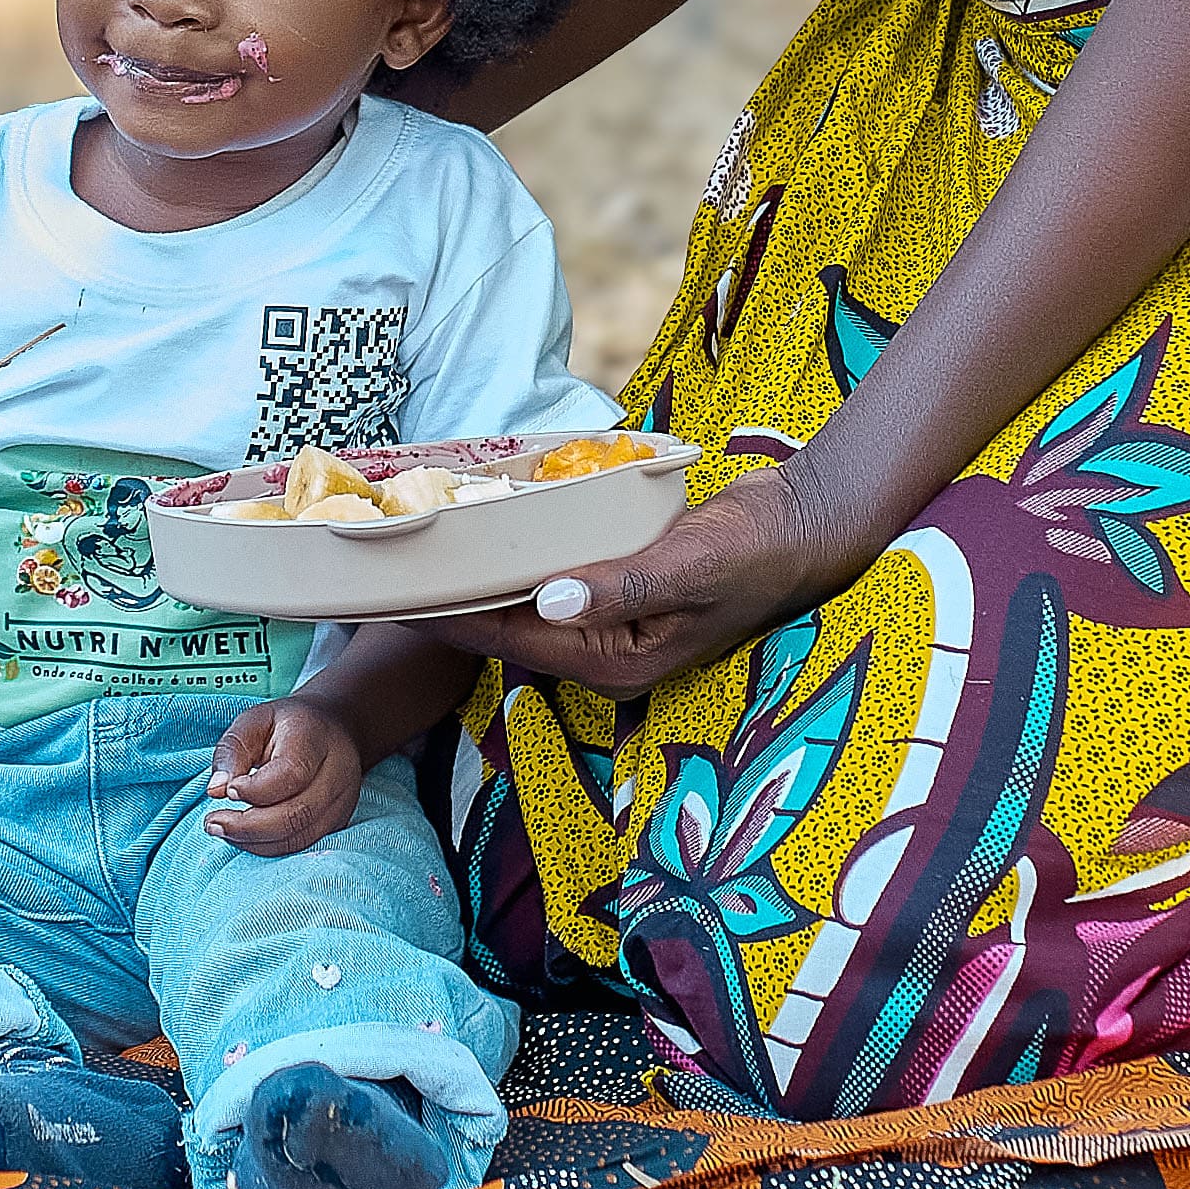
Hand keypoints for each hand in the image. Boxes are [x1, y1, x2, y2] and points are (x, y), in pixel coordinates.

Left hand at [202, 697, 364, 854]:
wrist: (333, 729)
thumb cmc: (285, 725)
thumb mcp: (252, 721)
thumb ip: (232, 752)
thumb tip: (216, 791)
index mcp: (314, 738)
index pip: (290, 774)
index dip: (254, 790)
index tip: (228, 790)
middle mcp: (336, 773)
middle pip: (296, 814)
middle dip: (247, 827)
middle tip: (212, 823)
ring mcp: (341, 801)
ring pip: (298, 837)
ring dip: (253, 841)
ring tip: (222, 829)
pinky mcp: (337, 822)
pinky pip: (301, 844)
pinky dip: (267, 846)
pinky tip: (243, 835)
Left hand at [426, 465, 856, 696]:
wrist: (801, 528)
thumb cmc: (752, 553)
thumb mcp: (689, 567)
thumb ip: (620, 587)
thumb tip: (547, 601)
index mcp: (614, 661)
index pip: (510, 641)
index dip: (450, 618)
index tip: (396, 594)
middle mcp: (603, 652)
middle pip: (505, 632)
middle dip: (450, 605)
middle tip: (388, 568)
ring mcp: (608, 623)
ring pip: (521, 608)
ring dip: (476, 582)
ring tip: (418, 549)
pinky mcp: (615, 592)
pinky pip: (547, 584)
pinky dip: (513, 563)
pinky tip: (483, 532)